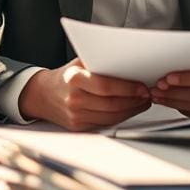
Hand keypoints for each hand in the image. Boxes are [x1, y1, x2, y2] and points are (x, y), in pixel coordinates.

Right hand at [18, 58, 151, 130]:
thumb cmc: (66, 76)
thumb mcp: (79, 63)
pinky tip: (128, 110)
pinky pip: (105, 123)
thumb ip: (100, 63)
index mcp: (74, 79)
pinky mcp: (78, 127)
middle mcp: (73, 99)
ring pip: (111, 117)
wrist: (42, 94)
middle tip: (147, 95)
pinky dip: (120, 117)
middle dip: (134, 101)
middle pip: (112, 104)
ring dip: (131, 111)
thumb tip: (130, 62)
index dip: (128, 88)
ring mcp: (75, 116)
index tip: (142, 87)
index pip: (106, 86)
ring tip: (142, 102)